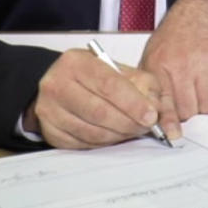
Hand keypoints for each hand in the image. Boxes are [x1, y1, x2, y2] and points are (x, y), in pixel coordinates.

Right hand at [24, 48, 179, 148]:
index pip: (108, 84)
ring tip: (133, 130)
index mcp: (76, 62)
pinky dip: (104, 143)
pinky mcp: (50, 131)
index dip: (132, 103)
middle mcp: (57, 84)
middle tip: (146, 127)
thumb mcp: (120, 70)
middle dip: (128, 123)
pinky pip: (83, 144)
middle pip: (99, 111)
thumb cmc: (95, 77)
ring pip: (92, 132)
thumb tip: (157, 110)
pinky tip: (115, 135)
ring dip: (118, 135)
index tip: (150, 116)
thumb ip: (144, 84)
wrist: (63, 84)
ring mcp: (49, 110)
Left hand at [141, 0, 207, 120]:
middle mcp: (182, 64)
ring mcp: (207, 62)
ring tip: (206, 79)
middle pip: (190, 110)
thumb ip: (152, 86)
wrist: (203, 8)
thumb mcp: (154, 55)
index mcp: (160, 65)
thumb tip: (152, 118)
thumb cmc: (178, 35)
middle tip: (192, 90)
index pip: (164, 103)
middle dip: (192, 105)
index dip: (168, 121)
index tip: (173, 134)